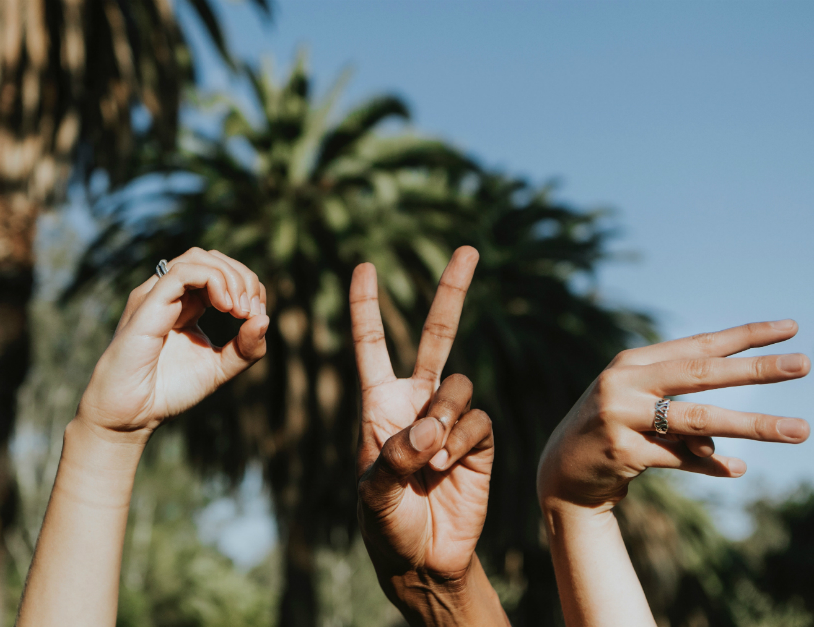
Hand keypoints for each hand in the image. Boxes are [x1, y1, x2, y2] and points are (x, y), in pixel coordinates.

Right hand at [76, 248, 267, 442]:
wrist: (131, 415)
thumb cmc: (167, 392)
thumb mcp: (219, 368)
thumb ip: (245, 348)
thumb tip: (265, 318)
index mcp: (186, 306)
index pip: (221, 273)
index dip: (247, 286)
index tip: (256, 317)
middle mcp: (170, 295)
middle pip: (212, 258)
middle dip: (242, 277)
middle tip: (250, 311)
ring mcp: (156, 295)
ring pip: (197, 257)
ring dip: (229, 276)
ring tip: (238, 309)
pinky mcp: (147, 303)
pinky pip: (181, 272)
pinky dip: (211, 280)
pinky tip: (224, 306)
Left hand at [353, 248, 503, 623]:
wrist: (424, 559)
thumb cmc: (385, 523)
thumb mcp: (372, 489)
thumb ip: (397, 454)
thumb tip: (433, 427)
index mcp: (379, 403)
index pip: (373, 343)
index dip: (366, 306)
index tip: (364, 267)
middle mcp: (417, 402)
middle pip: (437, 335)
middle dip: (452, 292)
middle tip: (469, 248)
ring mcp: (450, 420)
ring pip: (459, 386)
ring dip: (443, 420)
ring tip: (428, 461)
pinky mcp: (479, 442)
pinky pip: (477, 421)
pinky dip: (460, 443)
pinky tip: (447, 470)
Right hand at [537, 320, 809, 512]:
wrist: (561, 474)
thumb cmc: (612, 434)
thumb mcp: (643, 414)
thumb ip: (685, 418)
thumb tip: (725, 448)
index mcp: (631, 363)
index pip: (697, 345)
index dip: (744, 336)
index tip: (789, 328)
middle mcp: (623, 382)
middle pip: (701, 373)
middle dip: (756, 370)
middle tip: (804, 364)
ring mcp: (620, 416)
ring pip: (700, 419)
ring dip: (754, 425)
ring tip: (798, 429)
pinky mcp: (622, 450)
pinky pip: (681, 459)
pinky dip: (712, 465)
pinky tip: (736, 469)